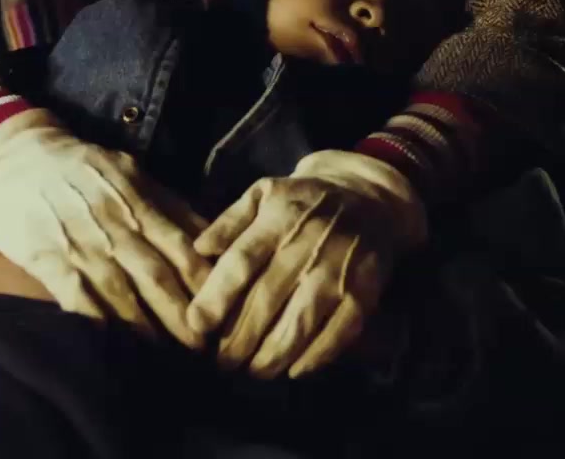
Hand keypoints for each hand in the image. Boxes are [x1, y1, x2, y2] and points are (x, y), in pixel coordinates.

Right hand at [0, 108, 211, 348]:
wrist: (20, 157)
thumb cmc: (84, 170)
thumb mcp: (132, 174)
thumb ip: (171, 207)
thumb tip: (214, 238)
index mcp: (140, 205)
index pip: (184, 251)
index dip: (206, 286)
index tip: (223, 315)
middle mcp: (116, 227)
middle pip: (158, 278)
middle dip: (183, 317)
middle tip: (204, 351)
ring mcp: (81, 244)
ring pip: (121, 293)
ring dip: (146, 329)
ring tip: (167, 360)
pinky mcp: (48, 259)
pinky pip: (77, 298)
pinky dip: (96, 323)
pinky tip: (111, 349)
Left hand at [187, 150, 426, 378]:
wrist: (368, 196)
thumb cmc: (303, 200)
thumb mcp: (262, 194)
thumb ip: (228, 221)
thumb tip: (198, 249)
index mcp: (277, 218)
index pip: (241, 262)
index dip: (216, 296)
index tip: (196, 325)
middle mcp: (307, 244)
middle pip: (267, 299)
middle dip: (240, 337)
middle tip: (222, 362)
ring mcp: (338, 269)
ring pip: (301, 321)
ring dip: (274, 353)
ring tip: (253, 371)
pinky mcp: (365, 289)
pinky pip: (341, 330)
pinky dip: (318, 355)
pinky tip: (295, 370)